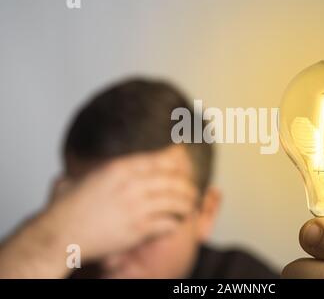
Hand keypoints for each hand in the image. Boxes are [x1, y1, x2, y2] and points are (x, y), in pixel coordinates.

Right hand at [41, 146, 197, 260]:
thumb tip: (115, 163)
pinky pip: (167, 223)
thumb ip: (105, 168)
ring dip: (186, 204)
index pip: (160, 159)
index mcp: (119, 168)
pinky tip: (177, 223)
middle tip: (193, 189)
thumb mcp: (87, 176)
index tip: (186, 160)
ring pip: (175, 201)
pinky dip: (175, 223)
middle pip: (173, 179)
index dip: (178, 159)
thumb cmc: (68, 207)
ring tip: (190, 206)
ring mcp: (136, 207)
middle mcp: (131, 185)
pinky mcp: (137, 230)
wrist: (60, 234)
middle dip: (187, 184)